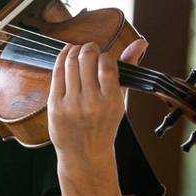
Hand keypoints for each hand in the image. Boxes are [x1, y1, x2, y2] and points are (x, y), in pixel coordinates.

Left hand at [47, 38, 148, 173]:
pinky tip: (65, 54)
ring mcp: (71, 104)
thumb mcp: (120, 100)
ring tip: (77, 50)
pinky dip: (61, 59)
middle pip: (86, 60)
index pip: (107, 64)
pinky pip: (56, 74)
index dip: (104, 54)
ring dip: (73, 51)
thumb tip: (141, 42)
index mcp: (111, 101)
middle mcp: (91, 102)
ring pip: (70, 64)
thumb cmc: (105, 125)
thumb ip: (127, 69)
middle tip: (89, 48)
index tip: (103, 56)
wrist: (85, 153)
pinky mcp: (54, 105)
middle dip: (88, 48)